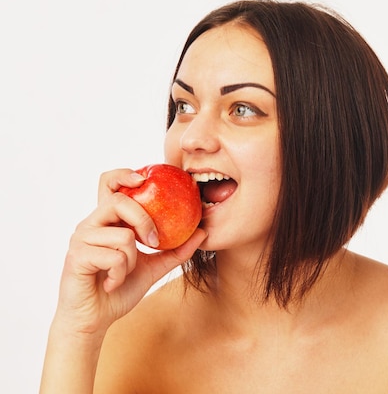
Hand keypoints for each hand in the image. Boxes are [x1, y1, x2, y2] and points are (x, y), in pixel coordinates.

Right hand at [54, 168, 205, 336]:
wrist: (94, 319)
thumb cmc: (119, 290)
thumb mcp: (154, 267)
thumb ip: (176, 250)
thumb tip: (203, 232)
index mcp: (107, 221)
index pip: (109, 183)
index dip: (124, 174)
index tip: (144, 180)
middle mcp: (91, 224)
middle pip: (119, 201)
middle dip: (144, 221)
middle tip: (154, 242)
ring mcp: (81, 239)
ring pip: (123, 235)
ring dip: (132, 260)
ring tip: (121, 274)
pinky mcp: (76, 256)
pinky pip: (114, 257)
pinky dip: (120, 274)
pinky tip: (110, 283)